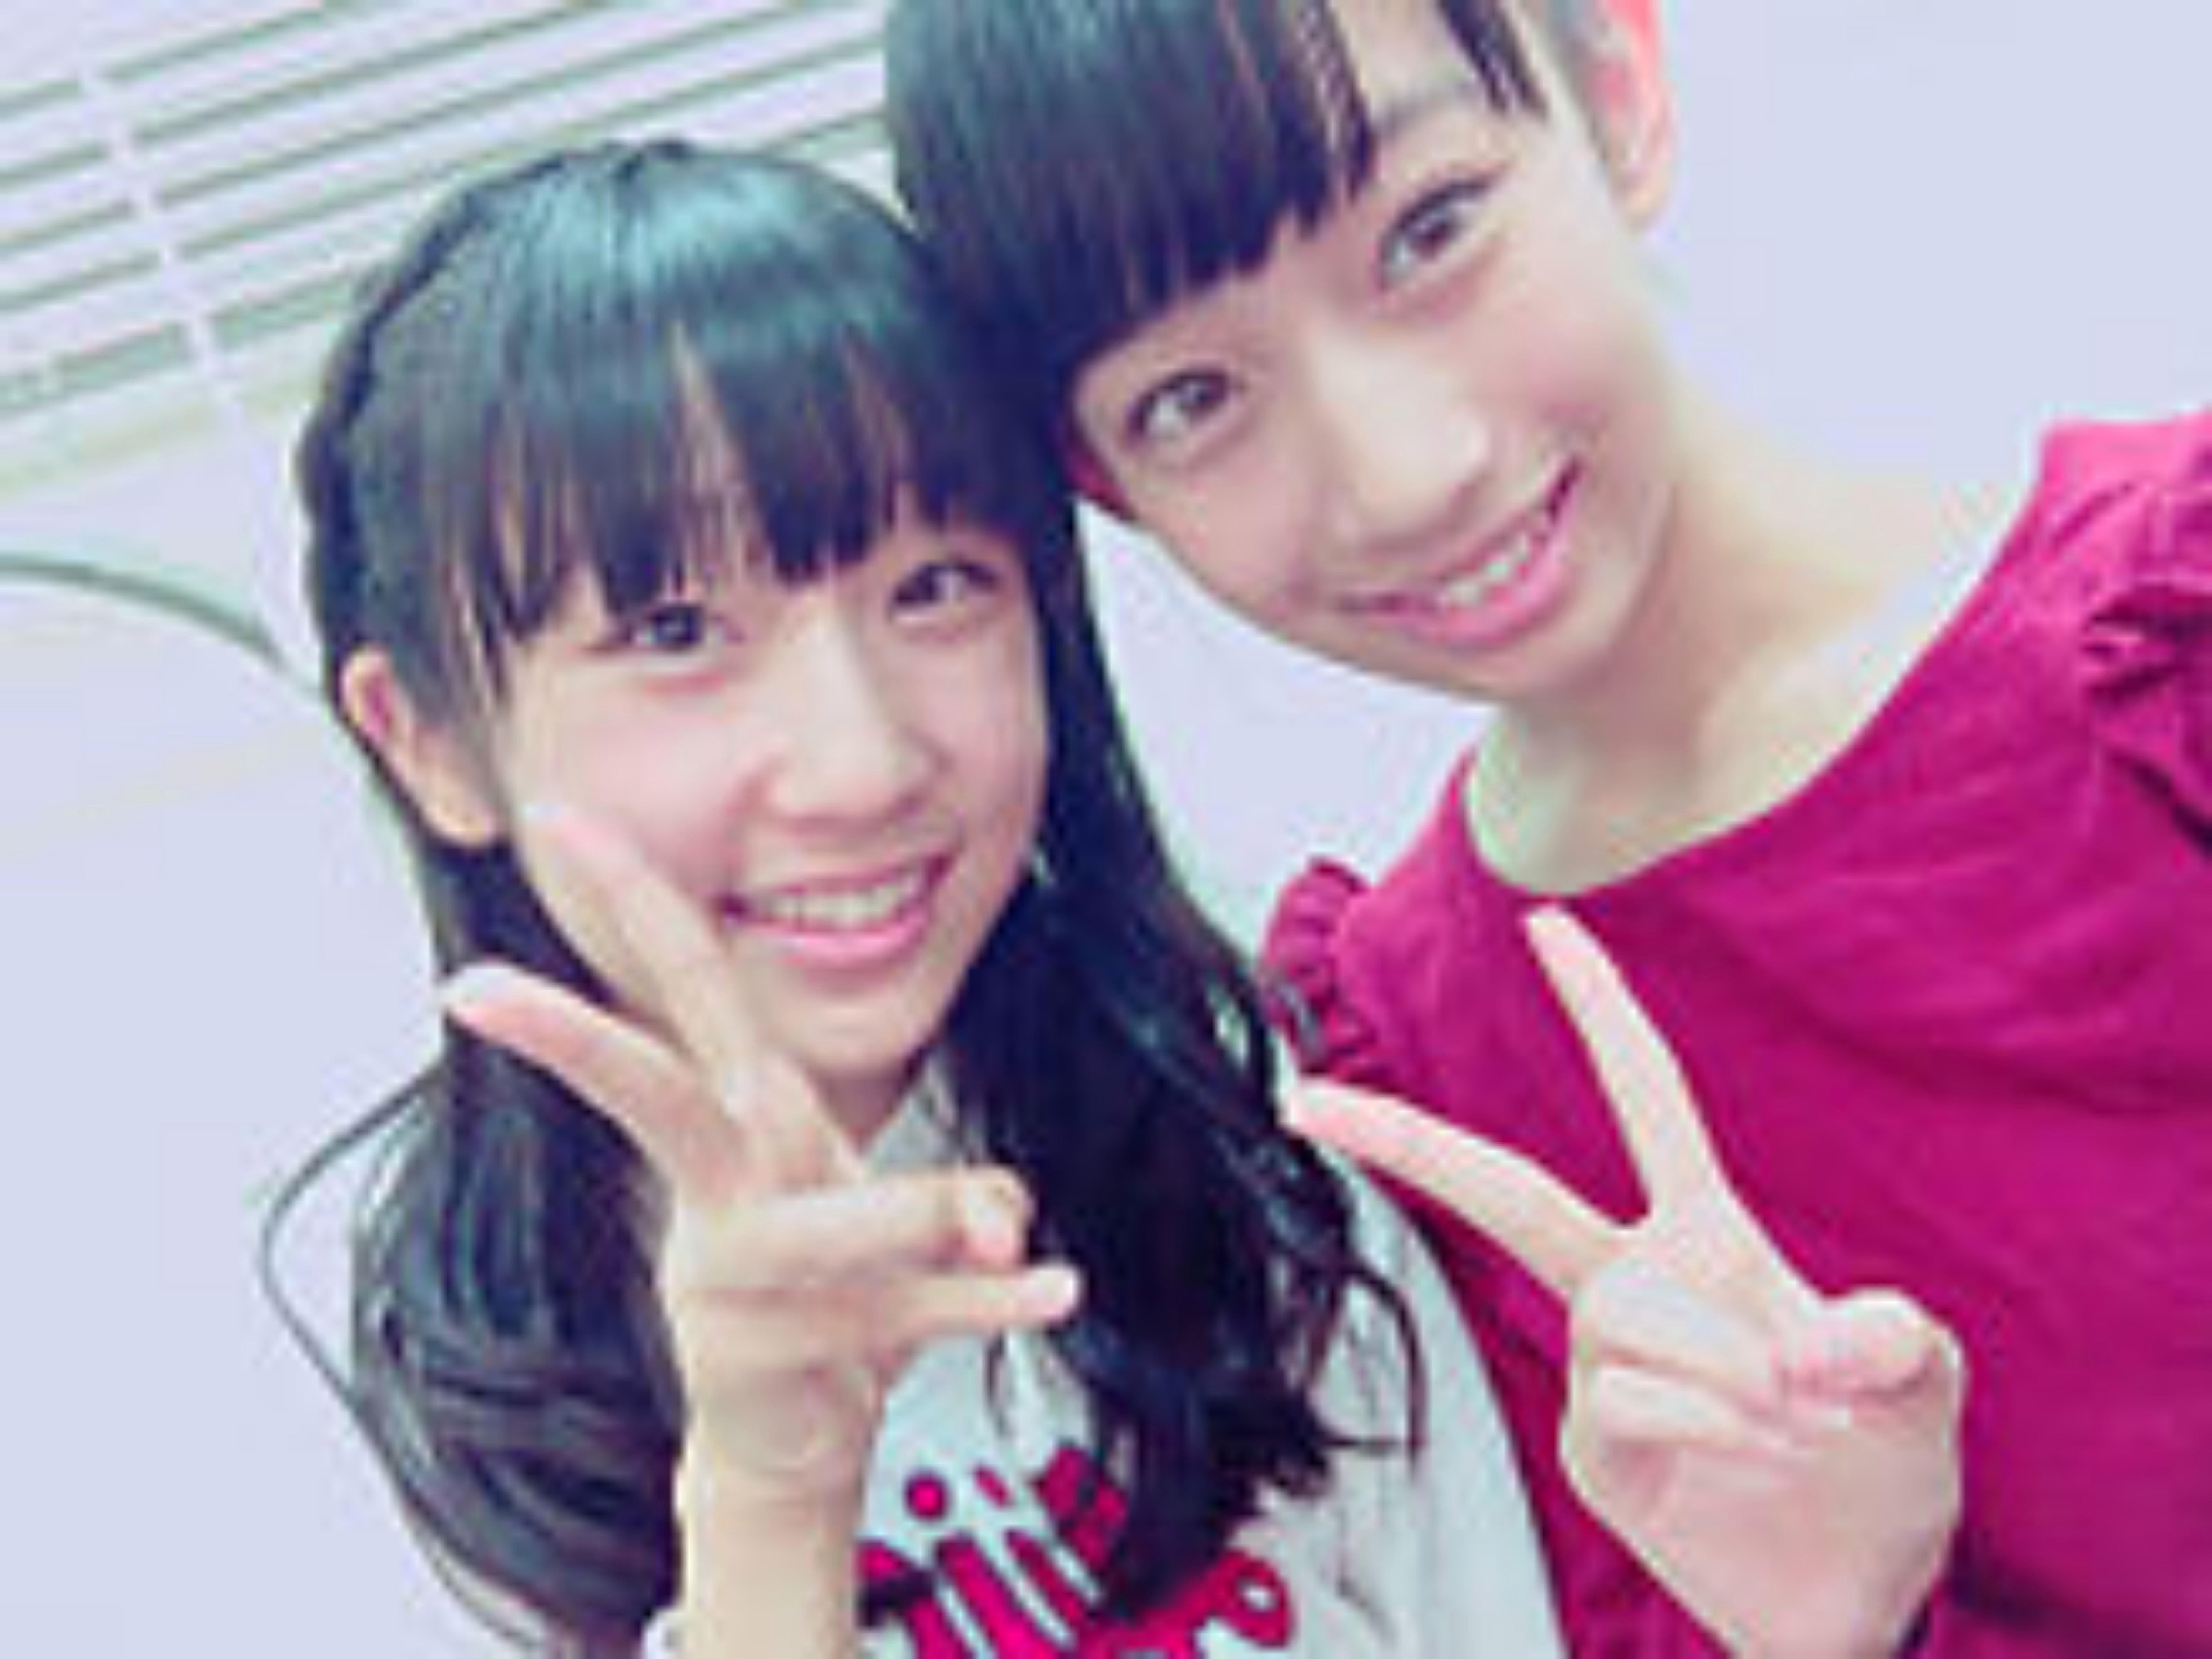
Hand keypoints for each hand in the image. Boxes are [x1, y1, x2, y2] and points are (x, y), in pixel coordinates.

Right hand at [442, 804, 1079, 1508]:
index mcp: (739, 1120)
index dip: (630, 895)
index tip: (558, 819)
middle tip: (468, 987)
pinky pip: (911, 1313)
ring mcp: (735, 1278)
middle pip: (647, 1092)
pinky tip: (1058, 1291)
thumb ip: (970, 1198)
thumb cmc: (833, 1286)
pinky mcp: (783, 1354)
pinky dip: (991, 1302)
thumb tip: (1004, 1220)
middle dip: (567, 1037)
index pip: (684, 984)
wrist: (794, 1435)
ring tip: (1003, 1226)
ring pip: (822, 1224)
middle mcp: (718, 1189)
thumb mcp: (896, 1213)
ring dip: (920, 1216)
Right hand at [1287, 908, 1961, 1658]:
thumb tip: (1812, 1343)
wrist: (1852, 1592)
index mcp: (1704, 1236)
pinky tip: (1754, 1451)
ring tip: (1793, 1418)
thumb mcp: (1921, 1384)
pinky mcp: (1589, 1441)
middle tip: (1305, 1104)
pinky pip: (1624, 1393)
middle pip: (1508, 1191)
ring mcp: (1598, 1364)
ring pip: (1615, 1309)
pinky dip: (1707, 1419)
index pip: (1646, 1098)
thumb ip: (1891, 1341)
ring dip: (1720, 1361)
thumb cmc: (1879, 1466)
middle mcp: (1630, 1282)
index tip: (1547, 924)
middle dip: (1404, 1140)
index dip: (1599, 1007)